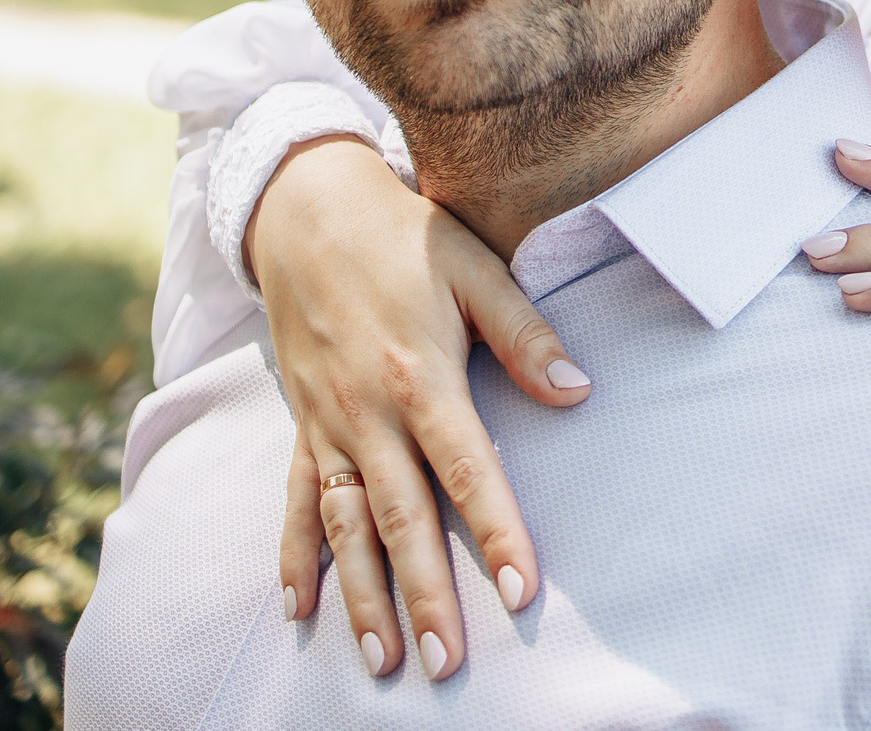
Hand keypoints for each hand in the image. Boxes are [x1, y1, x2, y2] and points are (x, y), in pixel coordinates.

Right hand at [249, 136, 590, 678]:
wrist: (304, 207)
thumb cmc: (402, 235)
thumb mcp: (473, 266)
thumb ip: (524, 332)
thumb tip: (577, 390)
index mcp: (420, 377)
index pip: (467, 471)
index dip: (497, 532)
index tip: (522, 592)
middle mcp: (367, 413)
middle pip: (401, 519)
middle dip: (425, 595)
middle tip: (448, 663)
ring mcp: (327, 423)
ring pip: (344, 526)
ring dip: (361, 596)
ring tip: (381, 659)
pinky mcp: (301, 422)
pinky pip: (295, 500)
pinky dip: (293, 555)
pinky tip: (298, 608)